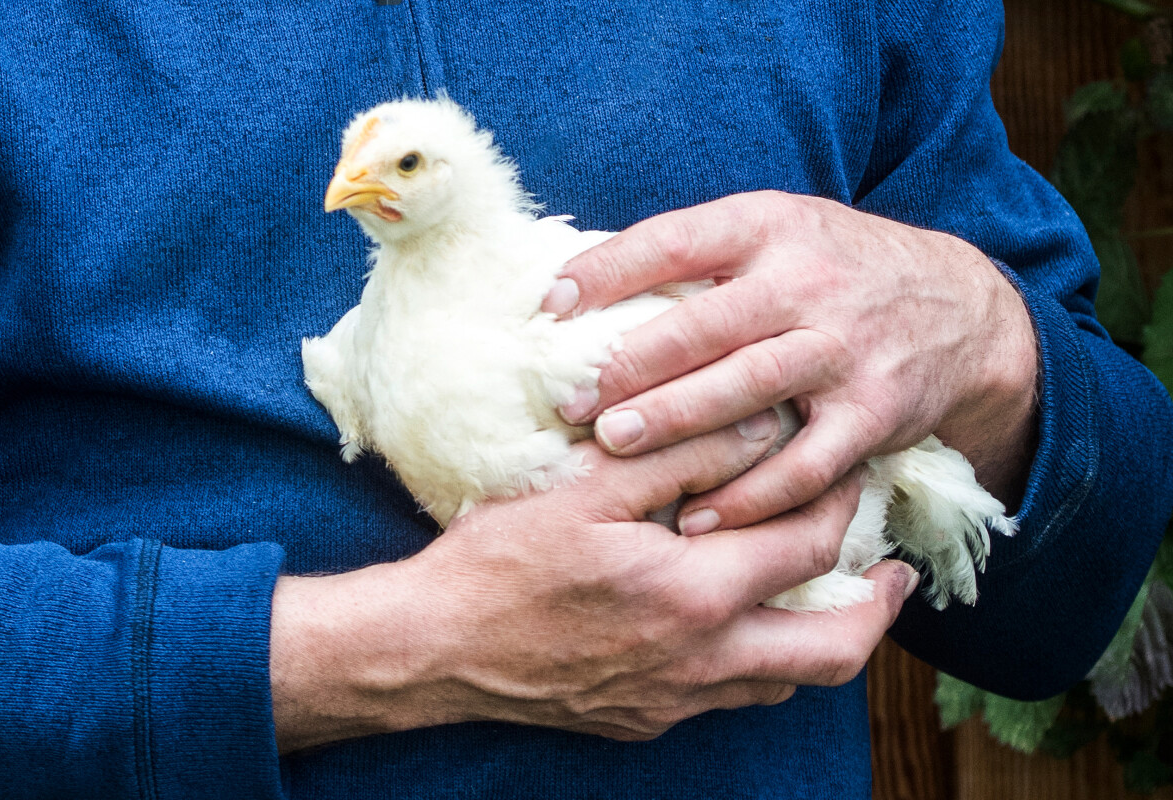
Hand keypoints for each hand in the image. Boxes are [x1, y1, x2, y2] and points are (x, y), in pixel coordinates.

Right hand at [270, 416, 918, 751]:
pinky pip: (733, 696)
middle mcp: (700, 661)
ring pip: (786, 682)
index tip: (854, 475)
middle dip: (875, 608)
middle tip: (893, 574)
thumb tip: (758, 424)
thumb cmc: (501, 560)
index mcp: (693, 594)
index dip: (840, 504)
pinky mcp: (646, 719)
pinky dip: (760, 659)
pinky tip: (739, 624)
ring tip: (826, 595)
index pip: (804, 546)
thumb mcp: (586, 486)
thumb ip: (679, 452)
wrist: (434, 647)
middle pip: (832, 649)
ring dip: (820, 638)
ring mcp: (675, 701)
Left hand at [545, 190, 1037, 531]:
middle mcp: (808, 284)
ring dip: (678, 422)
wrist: (958, 306)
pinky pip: (807, 464)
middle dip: (632, 365)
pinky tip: (700, 518)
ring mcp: (845, 351)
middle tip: (569, 400)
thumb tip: (587, 282)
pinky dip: (753, 496)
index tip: (549, 304)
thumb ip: (702, 256)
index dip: (609, 271)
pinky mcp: (874, 414)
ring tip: (614, 446)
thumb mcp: (777, 233)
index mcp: (771, 229)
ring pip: (750, 390)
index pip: (677, 241)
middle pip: (707, 326)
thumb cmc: (835, 269)